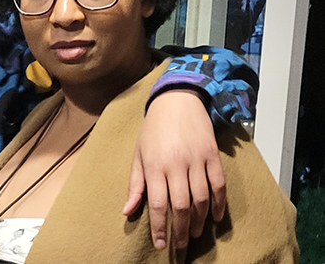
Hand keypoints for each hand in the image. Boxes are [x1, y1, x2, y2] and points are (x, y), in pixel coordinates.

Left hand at [122, 90, 225, 249]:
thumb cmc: (153, 129)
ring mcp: (196, 160)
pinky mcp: (212, 156)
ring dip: (198, 220)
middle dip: (180, 230)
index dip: (159, 227)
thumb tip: (127, 211)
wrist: (176, 101)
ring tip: (193, 233)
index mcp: (154, 165)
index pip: (156, 204)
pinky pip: (219, 185)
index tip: (161, 244)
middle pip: (181, 206)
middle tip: (179, 245)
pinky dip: (219, 204)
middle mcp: (176, 165)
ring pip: (201, 199)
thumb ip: (135, 184)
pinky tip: (215, 217)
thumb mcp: (138, 154)